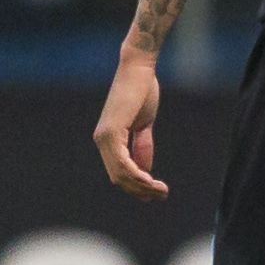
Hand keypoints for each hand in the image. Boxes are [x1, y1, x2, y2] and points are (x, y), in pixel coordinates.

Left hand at [93, 55, 168, 198]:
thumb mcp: (143, 124)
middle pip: (119, 178)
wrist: (139, 69)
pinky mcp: (111, 132)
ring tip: (161, 190)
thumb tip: (144, 169)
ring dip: (142, 186)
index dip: (137, 186)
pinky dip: (137, 175)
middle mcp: (102, 140)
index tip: (156, 192)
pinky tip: (150, 180)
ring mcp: (104, 137)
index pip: (119, 172)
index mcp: (108, 139)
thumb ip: (142, 146)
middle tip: (162, 194)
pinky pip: (122, 163)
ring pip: (120, 174)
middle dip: (141, 190)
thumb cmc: (142, 91)